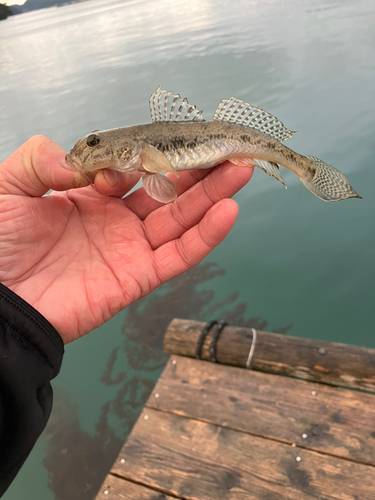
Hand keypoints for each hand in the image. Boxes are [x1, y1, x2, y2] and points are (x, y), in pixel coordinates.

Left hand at [0, 136, 252, 343]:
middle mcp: (115, 219)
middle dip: (198, 168)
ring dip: (212, 196)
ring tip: (240, 170)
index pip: (132, 167)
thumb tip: (88, 161)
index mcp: (89, 194)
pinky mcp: (137, 278)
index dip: (146, 154)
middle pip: (166, 190)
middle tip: (228, 147)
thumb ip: (41, 159)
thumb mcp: (7, 186)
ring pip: (180, 219)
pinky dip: (204, 237)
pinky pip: (178, 256)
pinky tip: (227, 212)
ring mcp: (129, 248)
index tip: (151, 147)